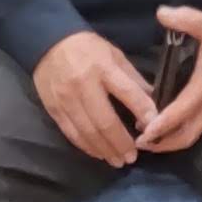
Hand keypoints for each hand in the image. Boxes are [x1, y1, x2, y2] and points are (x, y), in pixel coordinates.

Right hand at [33, 31, 157, 167]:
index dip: (143, 111)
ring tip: (118, 161)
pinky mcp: (54, 109)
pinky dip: (86, 146)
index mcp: (103, 68)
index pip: (128, 93)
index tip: (154, 127)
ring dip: (104, 150)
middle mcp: (84, 85)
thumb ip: (133, 79)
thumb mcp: (114, 55)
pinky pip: (71, 133)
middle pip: (105, 121)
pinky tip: (98, 153)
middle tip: (133, 156)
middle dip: (121, 143)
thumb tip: (153, 104)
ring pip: (87, 132)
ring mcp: (66, 99)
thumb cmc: (87, 48)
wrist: (46, 41)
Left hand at [135, 6, 201, 152]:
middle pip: (187, 135)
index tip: (142, 133)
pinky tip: (166, 123)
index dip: (161, 125)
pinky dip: (180, 130)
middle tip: (140, 141)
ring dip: (171, 140)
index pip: (181, 113)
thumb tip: (161, 13)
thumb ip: (185, 18)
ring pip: (193, 133)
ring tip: (147, 135)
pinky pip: (198, 125)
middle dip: (164, 143)